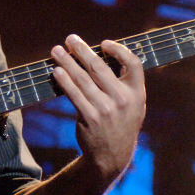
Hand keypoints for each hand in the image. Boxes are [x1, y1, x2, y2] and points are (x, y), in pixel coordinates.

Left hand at [51, 34, 145, 182]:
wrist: (112, 156)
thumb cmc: (120, 124)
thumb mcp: (134, 106)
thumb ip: (125, 84)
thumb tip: (102, 56)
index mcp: (138, 93)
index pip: (133, 63)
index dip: (119, 50)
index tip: (103, 43)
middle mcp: (123, 99)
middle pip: (100, 67)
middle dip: (82, 50)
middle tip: (70, 39)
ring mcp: (106, 109)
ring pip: (83, 79)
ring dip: (67, 62)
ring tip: (56, 51)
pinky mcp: (89, 117)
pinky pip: (74, 94)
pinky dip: (64, 81)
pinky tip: (56, 71)